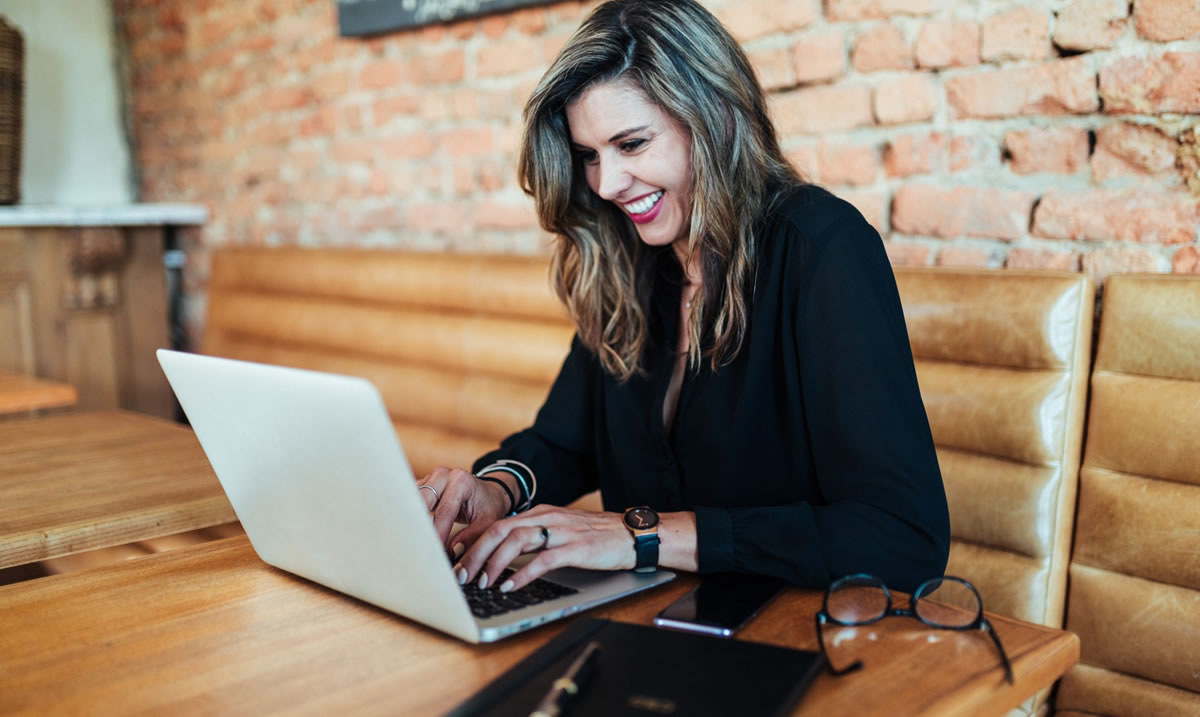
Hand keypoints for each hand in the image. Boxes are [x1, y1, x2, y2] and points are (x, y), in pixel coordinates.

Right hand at [416, 466, 510, 555]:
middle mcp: (443, 475)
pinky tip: (410, 535)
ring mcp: (430, 479)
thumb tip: (454, 550)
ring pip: (413, 500)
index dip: (438, 532)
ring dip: (412, 521)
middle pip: (423, 501)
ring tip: (411, 543)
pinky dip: (410, 518)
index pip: (445, 511)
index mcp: (461, 480)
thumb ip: (473, 535)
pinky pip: (411, 502)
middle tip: (418, 548)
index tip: (434, 550)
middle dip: (419, 525)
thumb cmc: (488, 506)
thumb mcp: (489, 521)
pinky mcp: (422, 486)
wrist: (487, 493)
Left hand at [453, 505, 634, 592]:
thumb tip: (504, 555)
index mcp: (539, 513)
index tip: (455, 558)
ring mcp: (561, 531)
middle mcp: (546, 518)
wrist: (631, 534)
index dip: (472, 540)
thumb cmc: (595, 536)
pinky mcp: (575, 548)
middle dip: (475, 553)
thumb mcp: (559, 531)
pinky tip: (510, 586)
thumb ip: (534, 537)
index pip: (496, 523)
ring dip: (494, 563)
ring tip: (482, 582)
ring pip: (516, 541)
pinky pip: (542, 560)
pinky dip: (521, 574)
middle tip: (461, 574)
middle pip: (499, 530)